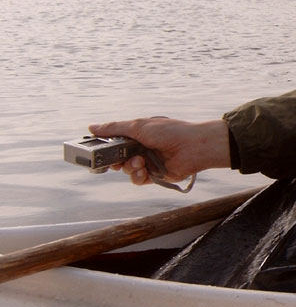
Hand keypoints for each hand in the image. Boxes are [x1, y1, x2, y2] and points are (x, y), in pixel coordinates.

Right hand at [88, 118, 230, 186]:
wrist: (193, 147)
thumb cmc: (169, 132)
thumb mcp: (138, 126)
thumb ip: (115, 129)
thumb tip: (92, 127)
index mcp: (138, 135)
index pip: (116, 143)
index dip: (106, 148)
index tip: (96, 151)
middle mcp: (142, 149)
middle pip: (118, 158)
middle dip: (115, 160)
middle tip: (115, 160)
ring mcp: (148, 162)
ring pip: (126, 170)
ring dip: (129, 167)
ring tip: (139, 161)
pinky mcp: (155, 175)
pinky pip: (138, 180)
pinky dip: (137, 176)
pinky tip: (143, 170)